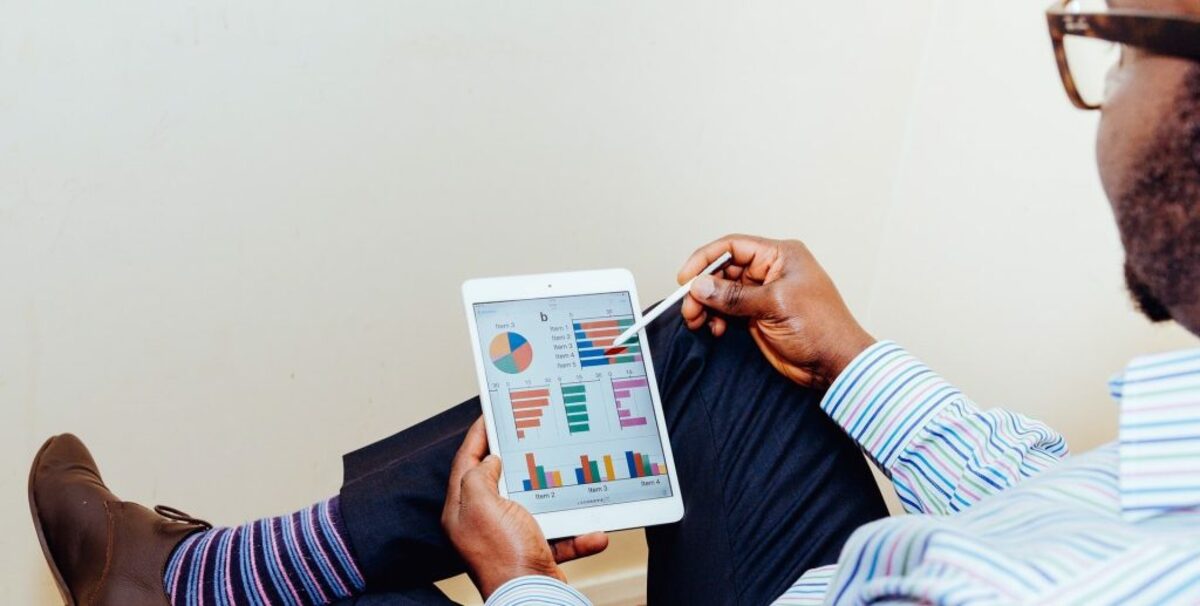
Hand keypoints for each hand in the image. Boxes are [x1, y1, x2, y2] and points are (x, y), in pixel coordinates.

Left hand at [441, 418, 608, 598]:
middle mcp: (483, 523)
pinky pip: (559, 534)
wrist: (532, 598)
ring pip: (534, 505)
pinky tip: (592, 531)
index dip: (478, 436)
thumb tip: (490, 461)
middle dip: (518, 459)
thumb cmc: (504, 555)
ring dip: (557, 497)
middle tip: (529, 435)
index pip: (466, 462)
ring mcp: (510, 537)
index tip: (489, 415)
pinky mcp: (535, 552)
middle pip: (499, 480)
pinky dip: (577, 533)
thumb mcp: (483, 505)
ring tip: (568, 479)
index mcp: (463, 510)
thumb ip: (479, 476)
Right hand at [678, 234, 875, 387]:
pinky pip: (727, 311)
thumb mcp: (775, 305)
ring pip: (722, 292)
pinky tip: (715, 329)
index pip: (733, 247)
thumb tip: (701, 286)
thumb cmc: (822, 328)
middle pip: (723, 270)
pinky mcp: (757, 316)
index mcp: (780, 256)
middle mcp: (770, 271)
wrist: (835, 363)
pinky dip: (716, 318)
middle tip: (689, 307)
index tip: (686, 278)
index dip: (706, 259)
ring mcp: (762, 294)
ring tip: (697, 320)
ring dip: (706, 305)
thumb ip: (734, 296)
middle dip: (703, 288)